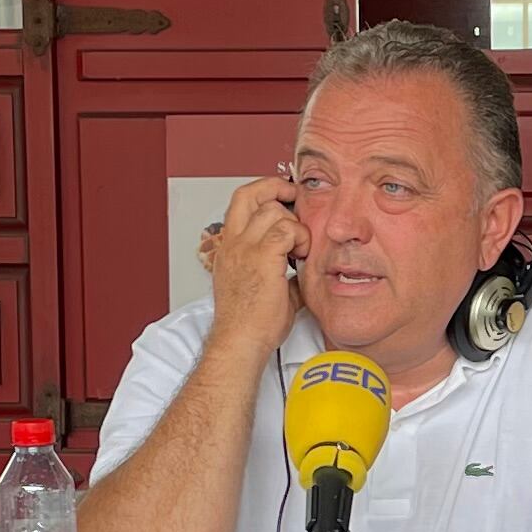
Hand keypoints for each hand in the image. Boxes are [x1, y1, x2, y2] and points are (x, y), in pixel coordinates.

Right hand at [198, 174, 303, 354]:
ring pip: (272, 210)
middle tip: (296, 200)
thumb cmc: (250, 325)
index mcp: (230, 249)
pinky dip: (300, 238)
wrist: (241, 342)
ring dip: (294, 223)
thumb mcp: (265, 290)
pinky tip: (302, 255)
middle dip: (277, 189)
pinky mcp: (261, 258)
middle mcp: (233, 244)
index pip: (240, 203)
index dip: (263, 192)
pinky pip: (286, 230)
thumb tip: (301, 273)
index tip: (284, 197)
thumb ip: (281, 274)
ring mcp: (244, 249)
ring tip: (301, 247)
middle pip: (249, 194)